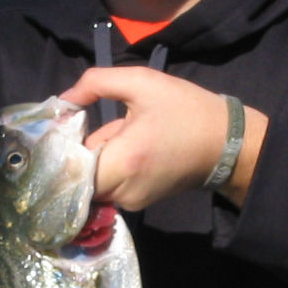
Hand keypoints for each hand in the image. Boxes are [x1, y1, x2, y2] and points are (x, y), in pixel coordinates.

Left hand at [60, 67, 267, 209]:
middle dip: (80, 151)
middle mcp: (123, 191)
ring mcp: (130, 203)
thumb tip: (63, 99)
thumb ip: (96, 82)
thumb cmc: (185, 109)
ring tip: (120, 135)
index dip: (62, 148)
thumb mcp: (142, 82)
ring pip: (92, 182)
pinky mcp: (137, 205)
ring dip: (96, 159)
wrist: (226, 143)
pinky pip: (109, 186)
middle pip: (78, 177)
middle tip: (99, 124)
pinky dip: (110, 169)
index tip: (66, 126)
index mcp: (123, 161)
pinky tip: (129, 149)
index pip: (69, 169)